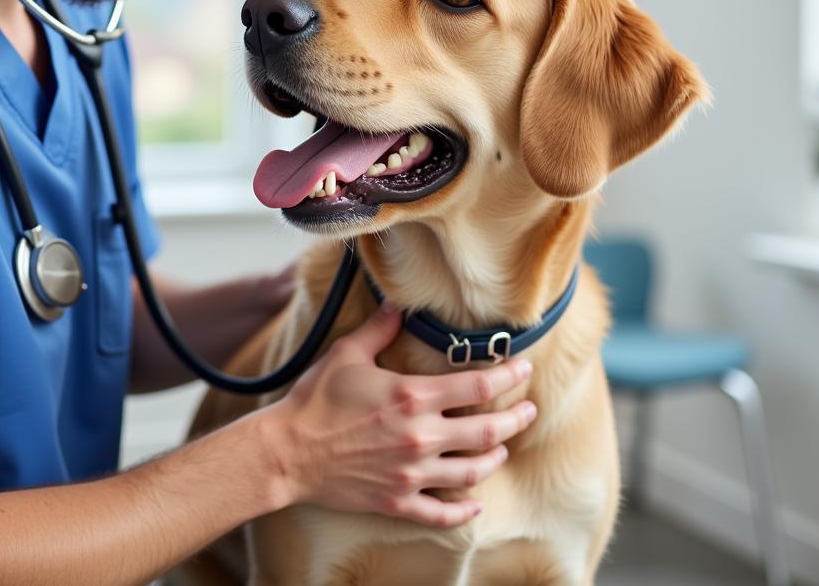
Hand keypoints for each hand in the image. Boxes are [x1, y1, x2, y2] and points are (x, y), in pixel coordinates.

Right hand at [263, 303, 536, 527]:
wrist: (288, 452)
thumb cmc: (316, 400)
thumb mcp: (348, 353)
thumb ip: (380, 328)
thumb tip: (399, 304)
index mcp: (412, 396)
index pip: (478, 387)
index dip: (508, 376)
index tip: (524, 368)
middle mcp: (420, 436)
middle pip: (486, 432)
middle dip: (516, 420)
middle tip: (530, 410)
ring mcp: (411, 473)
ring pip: (471, 472)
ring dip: (495, 459)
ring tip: (504, 449)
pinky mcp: (397, 500)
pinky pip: (441, 513)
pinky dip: (463, 510)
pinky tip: (474, 504)